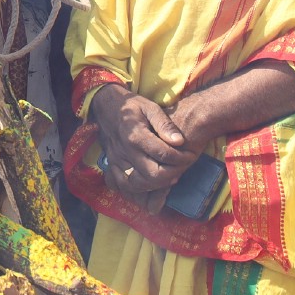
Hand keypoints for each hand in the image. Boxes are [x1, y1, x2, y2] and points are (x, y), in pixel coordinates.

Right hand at [89, 84, 197, 201]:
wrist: (105, 105)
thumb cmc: (132, 106)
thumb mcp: (151, 107)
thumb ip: (165, 124)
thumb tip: (179, 141)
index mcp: (135, 135)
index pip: (164, 154)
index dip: (181, 158)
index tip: (190, 154)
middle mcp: (124, 150)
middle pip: (152, 174)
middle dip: (172, 174)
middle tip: (181, 167)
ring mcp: (116, 159)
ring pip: (138, 184)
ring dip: (157, 185)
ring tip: (169, 176)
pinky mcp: (111, 164)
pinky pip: (123, 184)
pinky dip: (138, 189)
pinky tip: (150, 183)